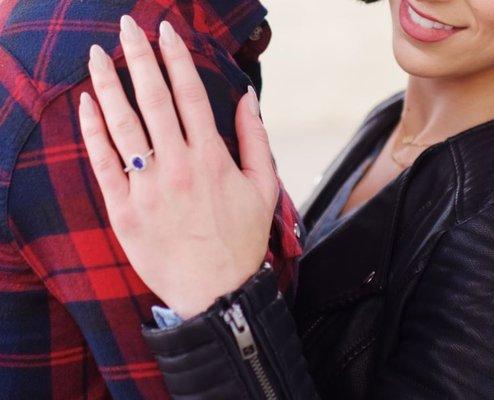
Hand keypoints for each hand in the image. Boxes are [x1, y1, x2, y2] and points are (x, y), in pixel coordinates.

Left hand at [78, 16, 278, 318]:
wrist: (217, 292)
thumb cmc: (242, 240)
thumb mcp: (264, 188)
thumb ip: (255, 139)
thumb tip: (247, 98)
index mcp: (212, 158)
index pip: (190, 94)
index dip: (177, 58)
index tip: (166, 31)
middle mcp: (178, 166)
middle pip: (153, 100)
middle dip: (139, 57)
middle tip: (126, 27)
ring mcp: (148, 188)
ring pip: (123, 125)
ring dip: (109, 85)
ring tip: (97, 54)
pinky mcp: (124, 211)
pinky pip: (103, 164)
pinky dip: (92, 132)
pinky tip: (86, 105)